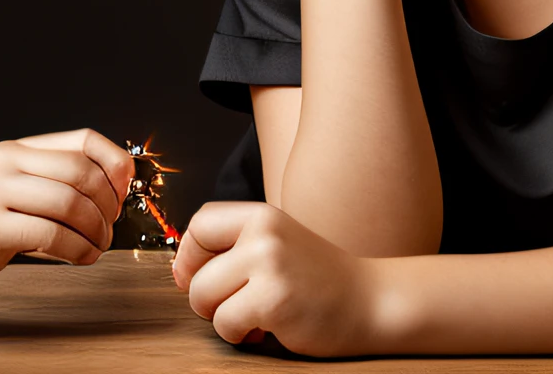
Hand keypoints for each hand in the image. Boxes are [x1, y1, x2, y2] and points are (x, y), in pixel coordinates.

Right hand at [0, 129, 135, 289]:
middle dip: (108, 205)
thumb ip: (50, 181)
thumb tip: (115, 192)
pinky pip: (49, 233)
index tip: (123, 194)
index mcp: (17, 149)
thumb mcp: (10, 186)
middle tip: (109, 230)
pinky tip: (80, 258)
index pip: (83, 140)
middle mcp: (5, 162)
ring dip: (96, 232)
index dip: (115, 165)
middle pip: (81, 172)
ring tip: (96, 247)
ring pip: (69, 203)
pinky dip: (76, 249)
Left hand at [172, 201, 398, 356]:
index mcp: (263, 216)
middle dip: (206, 299)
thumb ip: (236, 247)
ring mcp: (269, 265)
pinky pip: (225, 324)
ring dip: (222, 319)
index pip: (200, 224)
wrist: (372, 302)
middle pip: (195, 271)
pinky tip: (266, 330)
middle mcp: (263, 234)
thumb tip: (180, 271)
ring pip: (204, 299)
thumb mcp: (278, 244)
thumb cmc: (319, 280)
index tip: (195, 277)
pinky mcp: (273, 300)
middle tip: (235, 306)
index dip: (189, 256)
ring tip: (253, 318)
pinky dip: (239, 336)